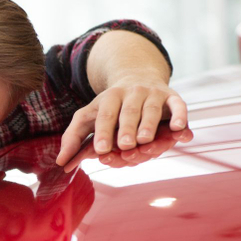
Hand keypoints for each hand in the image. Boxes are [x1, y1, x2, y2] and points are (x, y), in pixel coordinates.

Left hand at [56, 79, 187, 166]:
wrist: (138, 77)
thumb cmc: (109, 107)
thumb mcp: (88, 117)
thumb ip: (74, 138)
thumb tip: (60, 163)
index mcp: (109, 97)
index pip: (105, 116)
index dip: (103, 132)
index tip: (101, 150)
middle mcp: (132, 93)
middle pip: (129, 112)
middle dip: (127, 129)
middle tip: (125, 145)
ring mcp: (153, 94)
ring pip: (152, 109)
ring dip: (149, 125)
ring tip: (145, 140)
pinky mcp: (172, 97)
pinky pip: (178, 105)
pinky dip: (180, 116)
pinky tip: (178, 129)